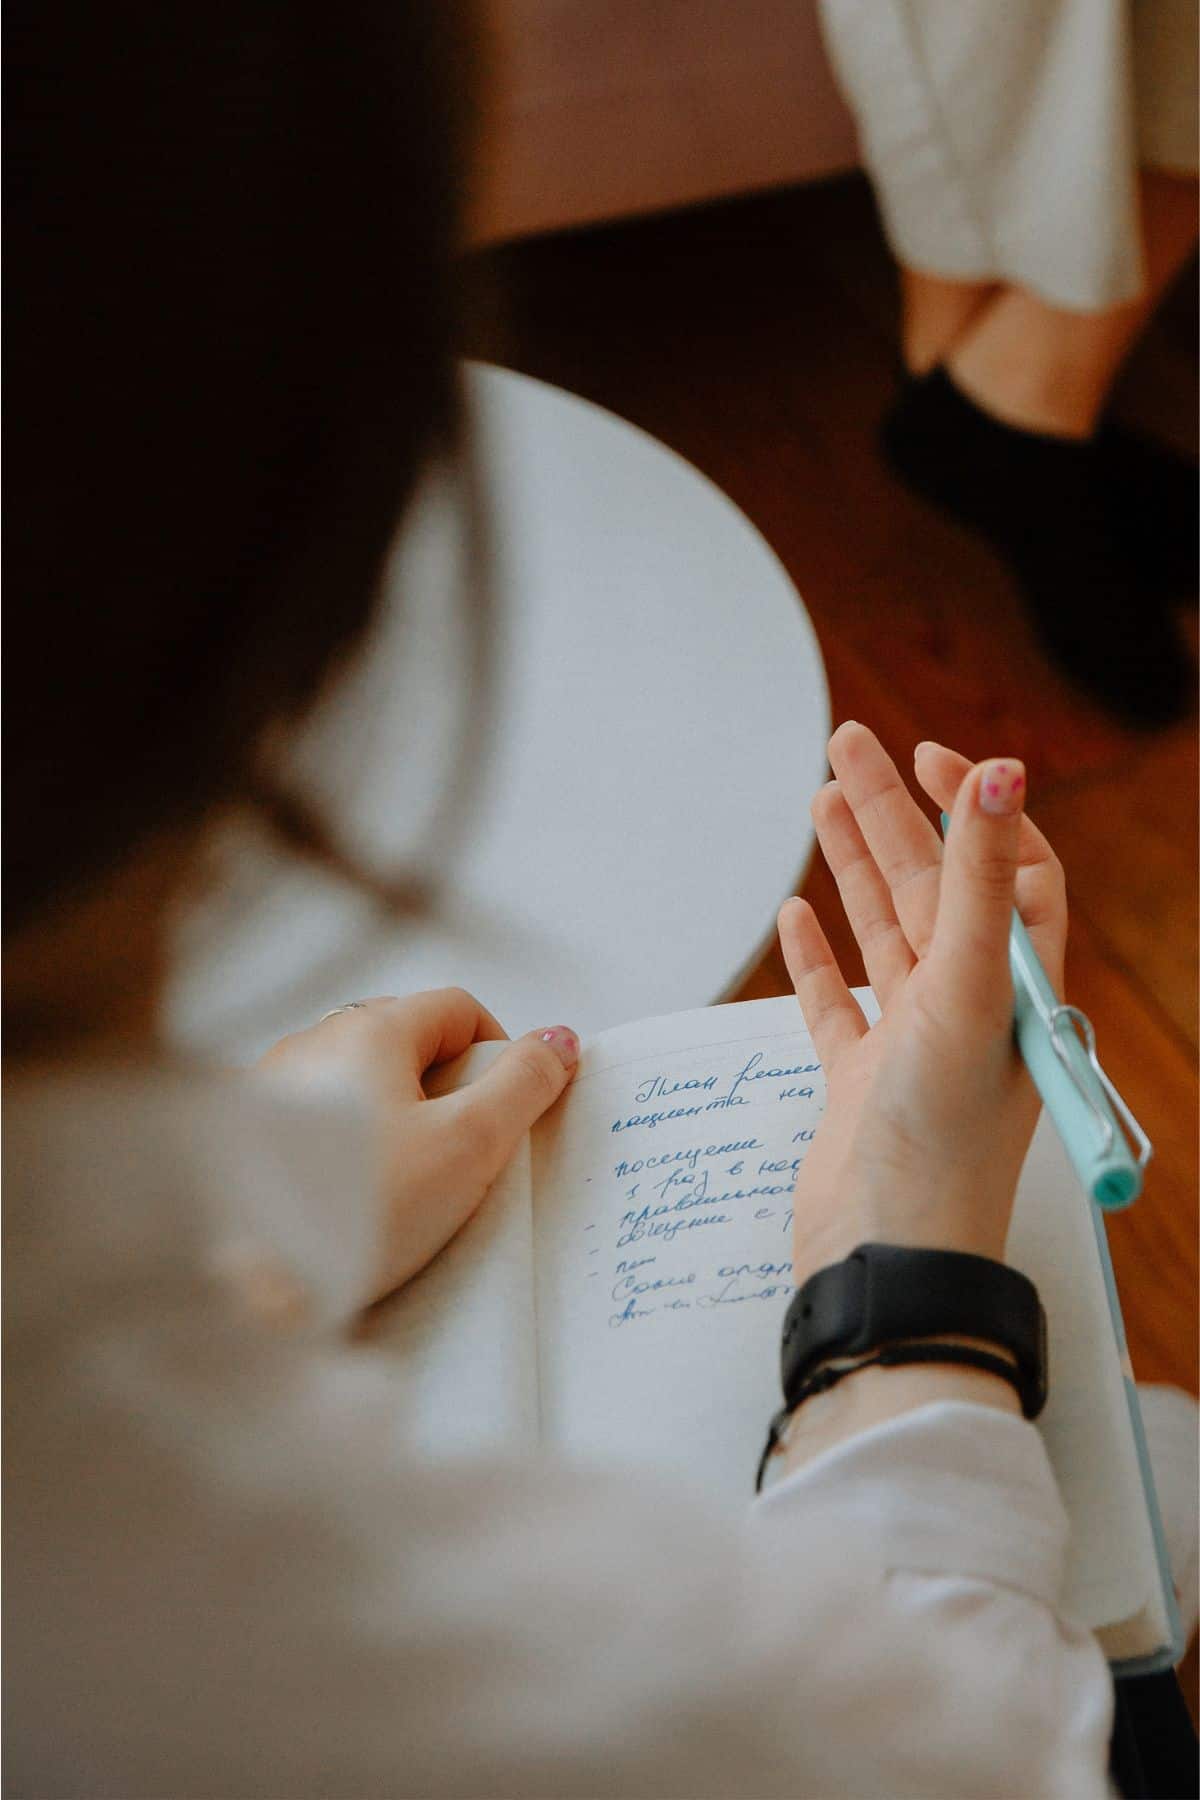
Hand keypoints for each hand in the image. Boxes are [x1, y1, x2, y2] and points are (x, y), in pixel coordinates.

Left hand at [256, 989, 578, 1303]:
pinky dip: (350, 1145)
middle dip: (447, 1087)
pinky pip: (319, 1119)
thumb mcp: (470, 1144)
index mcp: (371, 1029)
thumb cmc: (363, 1207)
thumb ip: (524, 1085)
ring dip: (396, 1117)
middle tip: (462, 1153)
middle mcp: (315, 1041)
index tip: (507, 1109)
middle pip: (407, 1040)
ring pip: (360, 1081)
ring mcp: (274, 1086)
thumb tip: (559, 1040)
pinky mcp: (247, 1136)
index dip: (498, 1051)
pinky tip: (352, 1196)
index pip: (458, 1007)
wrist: (248, 1281)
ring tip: (406, 1184)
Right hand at [778, 724, 1065, 1285]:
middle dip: (889, 812)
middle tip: (846, 744)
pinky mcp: (860, 1083)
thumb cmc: (942, 1141)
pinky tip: (795, 918)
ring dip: (851, 868)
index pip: (1007, 869)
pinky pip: (837, 1004)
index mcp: (1014, 983)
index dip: (974, 810)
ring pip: (883, 932)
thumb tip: (1005, 773)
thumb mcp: (970, 992)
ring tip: (818, 802)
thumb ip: (982, 880)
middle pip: (932, 884)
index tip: (927, 757)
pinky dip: (817, 958)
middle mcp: (969, 1007)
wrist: (889, 1254)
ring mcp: (911, 1044)